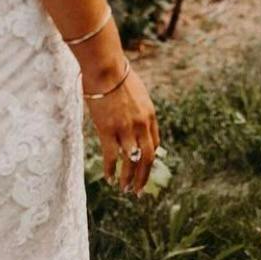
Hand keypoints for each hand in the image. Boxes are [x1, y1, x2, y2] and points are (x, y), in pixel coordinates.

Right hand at [85, 62, 159, 194]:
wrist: (106, 68)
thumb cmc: (118, 75)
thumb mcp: (137, 91)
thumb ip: (138, 107)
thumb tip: (134, 113)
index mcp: (150, 115)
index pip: (154, 144)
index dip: (150, 158)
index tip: (145, 167)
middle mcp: (141, 126)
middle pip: (147, 158)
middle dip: (144, 176)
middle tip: (139, 190)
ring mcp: (125, 129)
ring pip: (131, 162)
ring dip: (128, 179)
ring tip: (125, 190)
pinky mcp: (108, 130)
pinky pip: (112, 156)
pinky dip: (111, 170)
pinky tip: (109, 178)